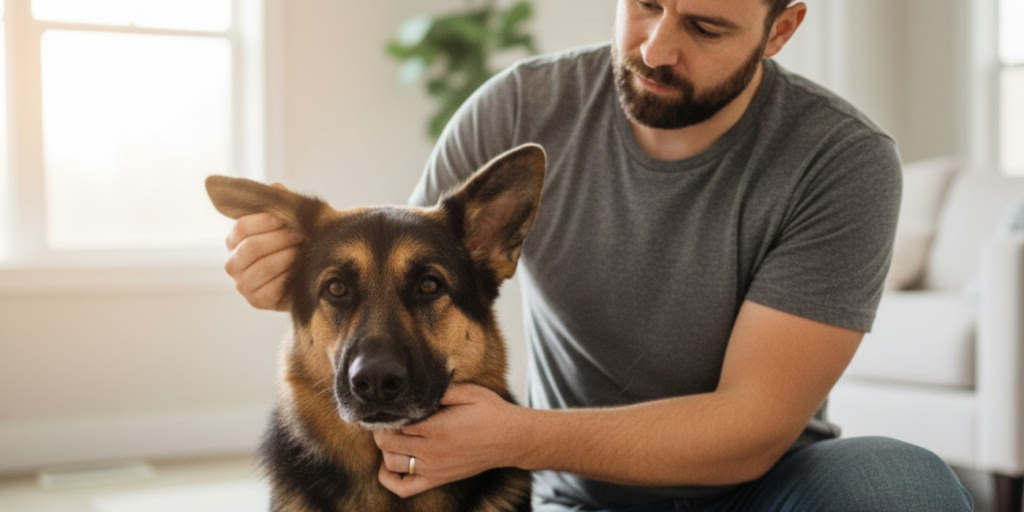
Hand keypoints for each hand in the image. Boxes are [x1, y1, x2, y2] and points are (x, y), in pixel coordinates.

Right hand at [224, 184, 303, 310]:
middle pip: (251, 247)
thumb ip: (280, 206)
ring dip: (287, 257)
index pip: (242, 227)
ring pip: (262, 267)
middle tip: (301, 235)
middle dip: (280, 239)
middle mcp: (232, 263)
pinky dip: (288, 278)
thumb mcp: (288, 223)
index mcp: (234, 240)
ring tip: (304, 251)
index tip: (286, 218)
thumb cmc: (294, 243)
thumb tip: (276, 188)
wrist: (306, 274)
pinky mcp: (256, 301)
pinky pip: (271, 288)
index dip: (265, 221)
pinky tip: (300, 270)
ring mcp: (242, 284)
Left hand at [373, 384, 529, 497]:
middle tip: (389, 418)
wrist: (511, 439)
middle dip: (382, 429)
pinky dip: (389, 479)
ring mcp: (434, 468)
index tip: (392, 404)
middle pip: (388, 443)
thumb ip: (440, 390)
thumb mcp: (469, 392)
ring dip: (386, 449)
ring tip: (393, 436)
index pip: (396, 422)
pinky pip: (404, 488)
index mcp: (439, 427)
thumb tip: (416, 386)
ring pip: (391, 463)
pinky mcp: (438, 479)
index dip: (389, 413)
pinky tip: (391, 463)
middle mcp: (433, 451)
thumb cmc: (491, 412)